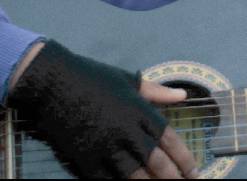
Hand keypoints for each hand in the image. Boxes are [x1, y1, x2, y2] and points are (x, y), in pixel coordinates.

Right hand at [6, 40, 198, 178]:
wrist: (52, 83)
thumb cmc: (91, 77)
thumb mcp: (127, 80)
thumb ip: (157, 92)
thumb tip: (182, 96)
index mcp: (140, 111)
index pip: (169, 140)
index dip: (184, 158)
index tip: (194, 170)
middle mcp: (127, 131)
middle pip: (157, 162)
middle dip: (174, 178)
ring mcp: (106, 146)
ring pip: (135, 176)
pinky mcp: (85, 158)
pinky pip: (107, 180)